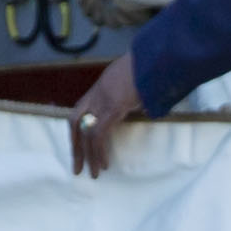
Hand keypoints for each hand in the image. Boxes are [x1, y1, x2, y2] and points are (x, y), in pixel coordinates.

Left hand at [66, 56, 145, 177]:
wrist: (155, 56)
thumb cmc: (152, 67)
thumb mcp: (136, 81)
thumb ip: (133, 94)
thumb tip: (144, 105)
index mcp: (101, 87)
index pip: (79, 112)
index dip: (76, 132)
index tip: (77, 148)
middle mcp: (97, 94)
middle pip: (76, 122)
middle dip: (75, 146)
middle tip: (77, 168)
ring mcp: (103, 100)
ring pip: (87, 132)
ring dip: (89, 156)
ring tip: (94, 173)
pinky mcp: (112, 107)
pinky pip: (99, 134)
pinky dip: (99, 151)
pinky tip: (105, 164)